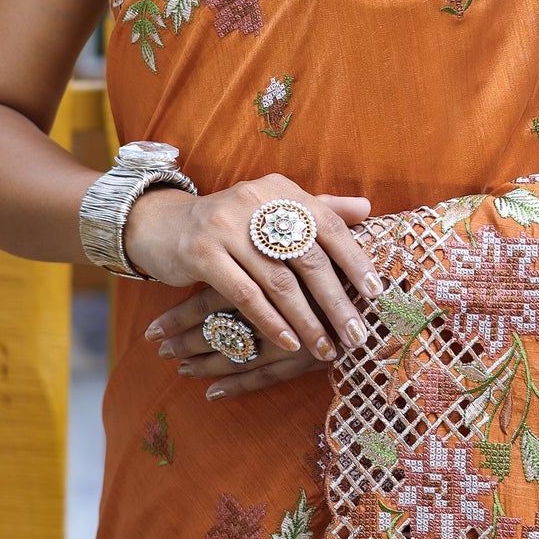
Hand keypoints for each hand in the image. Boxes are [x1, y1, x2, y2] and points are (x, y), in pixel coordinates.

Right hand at [122, 178, 382, 397]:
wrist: (163, 225)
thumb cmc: (230, 223)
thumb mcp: (272, 209)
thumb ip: (319, 208)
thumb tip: (367, 207)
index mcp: (280, 190)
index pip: (328, 223)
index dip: (354, 259)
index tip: (376, 293)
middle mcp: (255, 201)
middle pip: (308, 257)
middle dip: (336, 300)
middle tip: (357, 334)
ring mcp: (226, 225)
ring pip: (278, 281)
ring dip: (306, 320)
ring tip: (326, 348)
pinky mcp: (202, 252)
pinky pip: (245, 294)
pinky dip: (270, 322)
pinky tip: (288, 342)